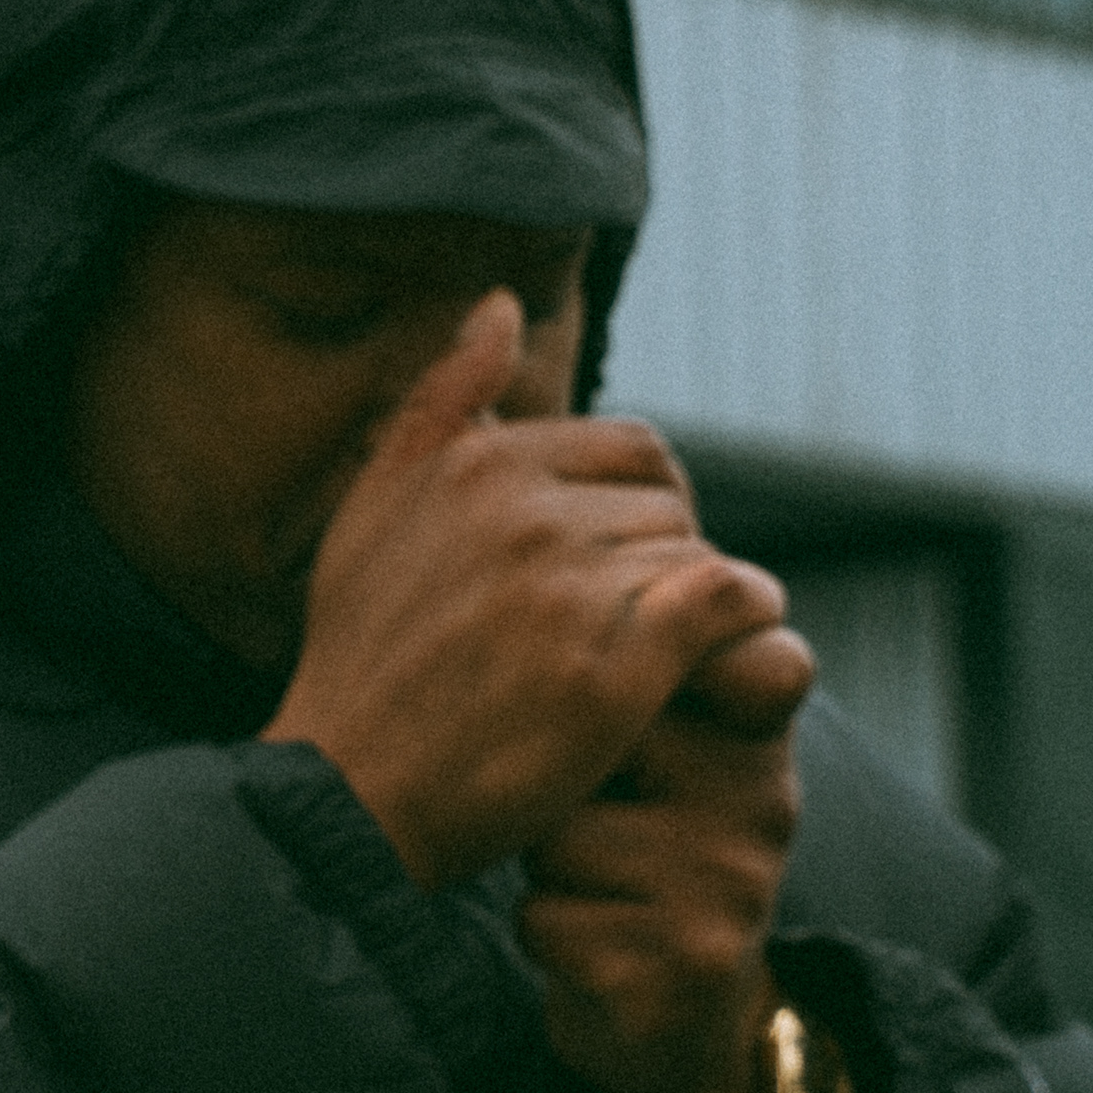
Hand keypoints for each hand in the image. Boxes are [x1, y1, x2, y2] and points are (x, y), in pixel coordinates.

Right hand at [264, 293, 802, 892]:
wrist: (349, 793)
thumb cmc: (362, 658)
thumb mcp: (373, 509)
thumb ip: (439, 400)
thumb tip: (497, 299)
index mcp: (474, 463)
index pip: (629, 448)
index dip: (634, 510)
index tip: (604, 574)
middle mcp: (523, 508)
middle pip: (669, 505)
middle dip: (658, 561)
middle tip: (619, 629)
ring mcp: (571, 583)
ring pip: (699, 553)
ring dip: (692, 607)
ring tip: (640, 663)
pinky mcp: (619, 661)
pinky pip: (732, 600)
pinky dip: (743, 625)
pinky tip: (708, 664)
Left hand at [521, 684, 805, 1092]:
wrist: (682, 1017)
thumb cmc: (635, 854)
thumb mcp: (653, 754)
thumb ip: (623, 680)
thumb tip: (527, 593)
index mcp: (752, 733)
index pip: (686, 664)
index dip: (610, 689)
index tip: (602, 718)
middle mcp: (759, 800)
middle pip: (579, 748)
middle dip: (551, 791)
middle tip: (589, 824)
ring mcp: (731, 885)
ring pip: (554, 840)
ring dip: (543, 871)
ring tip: (593, 887)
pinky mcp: (687, 964)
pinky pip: (544, 920)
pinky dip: (542, 934)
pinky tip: (591, 943)